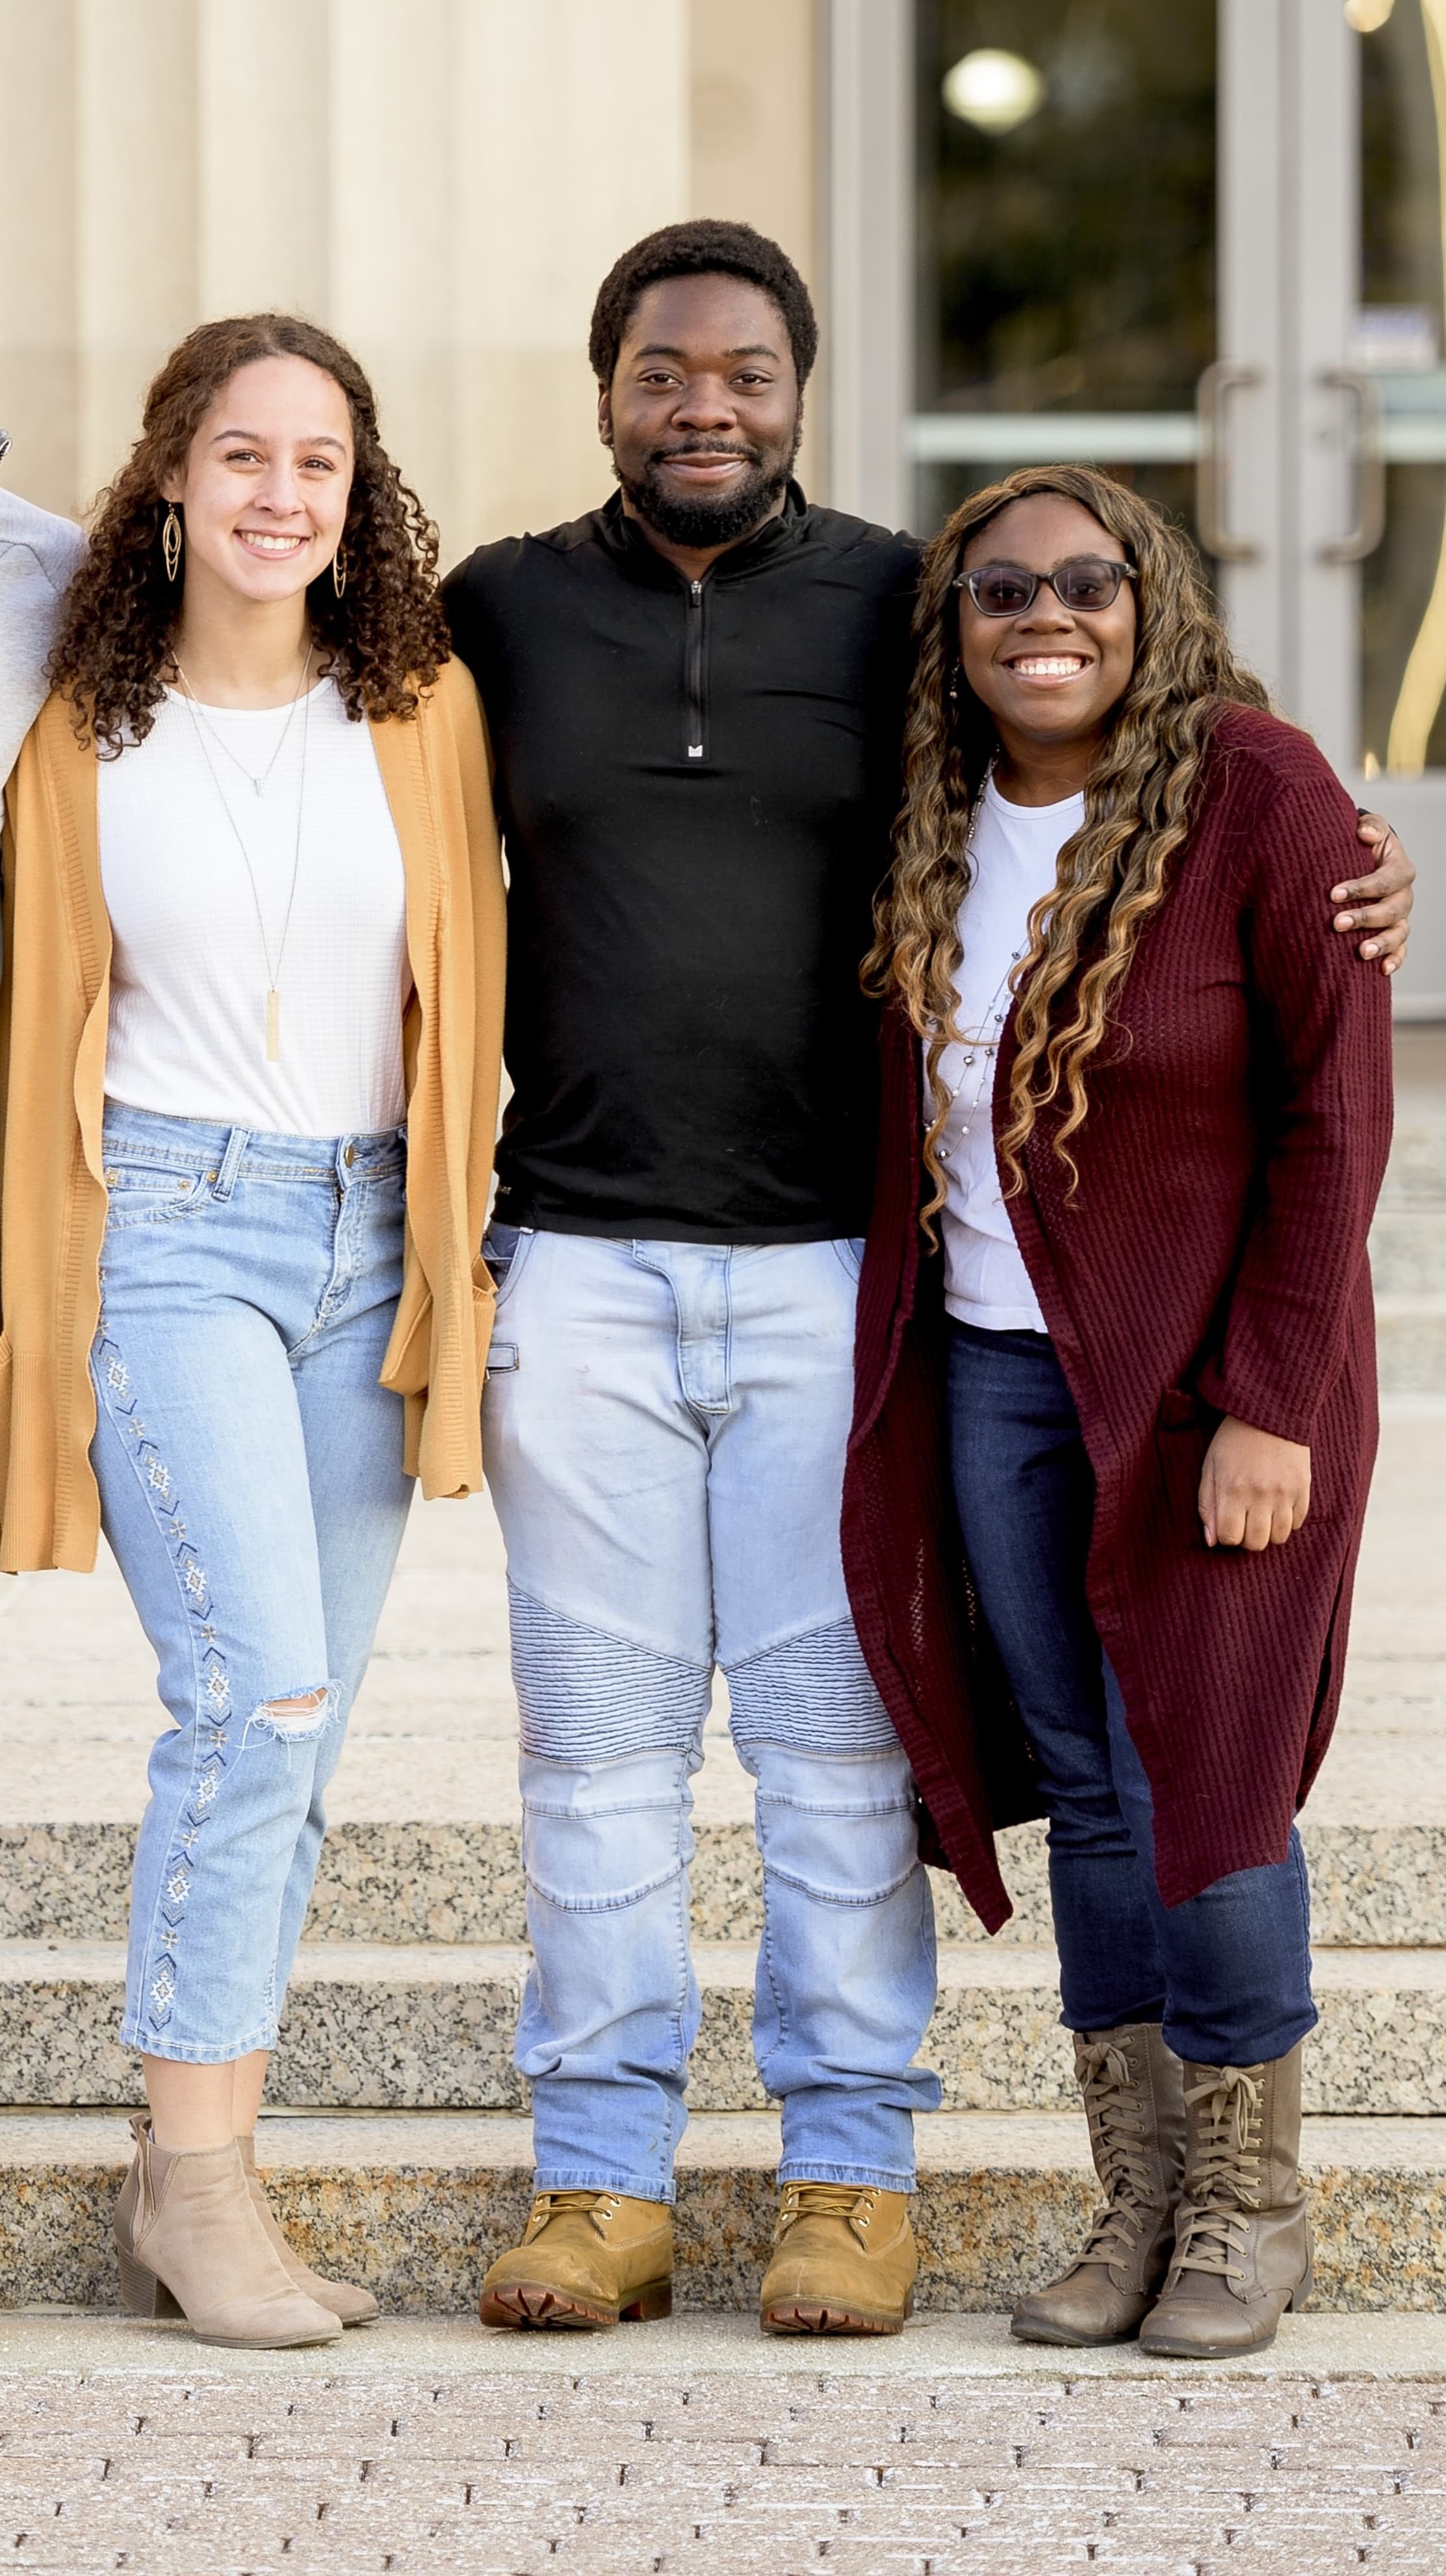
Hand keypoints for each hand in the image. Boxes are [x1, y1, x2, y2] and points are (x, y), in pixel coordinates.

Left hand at [1198, 1415, 1310, 1550]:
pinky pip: (1298, 1523)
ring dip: (1268, 1532)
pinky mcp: (1303, 1488)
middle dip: (1247, 1538)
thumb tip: (1211, 1541)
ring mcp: (1284, 1493)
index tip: (1228, 1523)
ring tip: (1262, 1515)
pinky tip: (1278, 1506)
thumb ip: (1207, 1506)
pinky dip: (1288, 1521)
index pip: (1229, 1537)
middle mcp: (1259, 1495)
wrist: (1270, 1413)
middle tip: (1245, 1521)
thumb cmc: (1233, 1442)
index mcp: (1232, 1489)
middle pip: (1256, 1543)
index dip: (1226, 1535)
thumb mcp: (1210, 1469)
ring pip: (1279, 1537)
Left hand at [1333, 814, 1414, 974]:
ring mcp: (1400, 917)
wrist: (1362, 862)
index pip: (1387, 879)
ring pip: (1398, 933)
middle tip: (1337, 923)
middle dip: (1365, 917)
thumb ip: (1370, 826)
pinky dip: (1394, 960)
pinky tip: (1382, 970)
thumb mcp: (1369, 829)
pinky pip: (1400, 950)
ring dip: (1381, 943)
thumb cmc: (1362, 845)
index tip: (1333, 894)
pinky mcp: (1394, 934)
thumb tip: (1364, 833)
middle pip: (1391, 910)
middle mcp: (1403, 895)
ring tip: (1362, 952)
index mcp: (1400, 869)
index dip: (1362, 888)